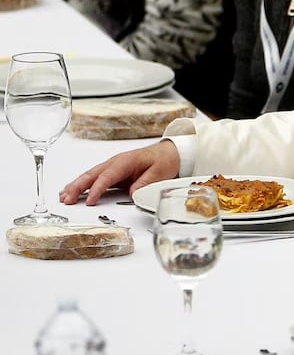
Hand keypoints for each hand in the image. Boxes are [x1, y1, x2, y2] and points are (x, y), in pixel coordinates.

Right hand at [59, 139, 180, 205]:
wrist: (170, 153)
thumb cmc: (164, 160)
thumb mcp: (158, 173)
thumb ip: (144, 184)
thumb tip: (131, 194)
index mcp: (125, 161)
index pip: (107, 177)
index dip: (97, 189)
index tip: (89, 201)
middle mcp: (115, 162)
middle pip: (92, 175)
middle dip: (77, 187)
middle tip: (66, 199)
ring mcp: (113, 167)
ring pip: (90, 176)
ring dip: (75, 186)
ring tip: (63, 196)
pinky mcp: (113, 172)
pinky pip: (94, 178)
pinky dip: (82, 184)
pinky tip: (72, 190)